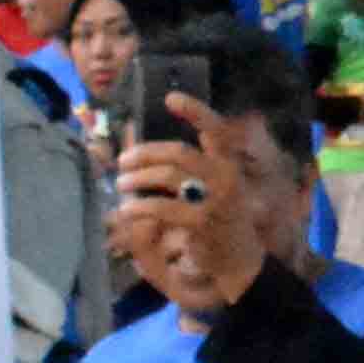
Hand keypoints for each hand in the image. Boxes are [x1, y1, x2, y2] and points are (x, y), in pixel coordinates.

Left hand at [110, 112, 278, 322]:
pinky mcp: (201, 223)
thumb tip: (154, 156)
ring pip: (167, 177)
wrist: (241, 265)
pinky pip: (161, 208)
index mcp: (229, 167)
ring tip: (122, 184)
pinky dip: (139, 208)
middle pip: (179, 153)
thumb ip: (196, 171)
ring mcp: (215, 200)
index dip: (195, 111)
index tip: (171, 98)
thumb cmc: (223, 226)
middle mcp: (226, 178)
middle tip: (124, 161)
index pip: (217, 130)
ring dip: (138, 179)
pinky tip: (126, 211)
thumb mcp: (218, 192)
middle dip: (145, 153)